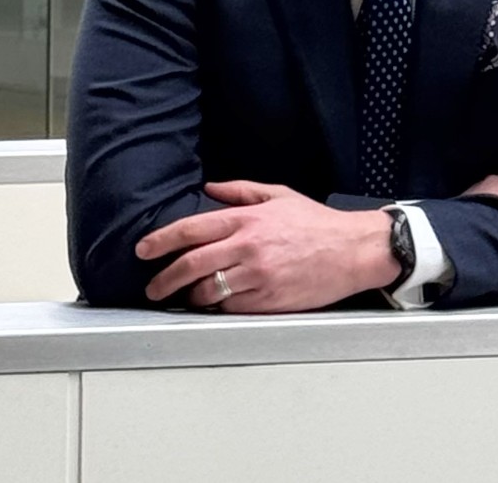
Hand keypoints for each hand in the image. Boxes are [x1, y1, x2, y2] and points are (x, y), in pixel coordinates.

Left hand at [134, 181, 397, 312]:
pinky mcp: (268, 301)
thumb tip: (210, 189)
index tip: (143, 250)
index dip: (161, 240)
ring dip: (191, 297)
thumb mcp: (280, 196)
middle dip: (164, 278)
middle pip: (191, 265)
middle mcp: (248, 248)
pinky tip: (218, 304)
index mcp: (248, 220)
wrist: (354, 250)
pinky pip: (230, 308)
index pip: (192, 230)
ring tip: (186, 297)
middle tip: (153, 287)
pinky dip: (219, 307)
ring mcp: (258, 277)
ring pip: (207, 292)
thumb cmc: (318, 224)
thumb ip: (242, 192)